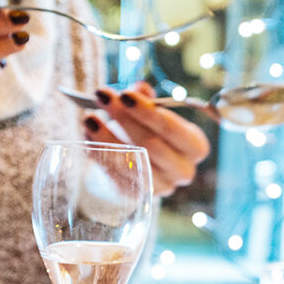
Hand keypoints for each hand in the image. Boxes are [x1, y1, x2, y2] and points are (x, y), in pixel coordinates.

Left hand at [81, 82, 210, 195]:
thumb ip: (147, 99)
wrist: (140, 163)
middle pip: (151, 145)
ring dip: (107, 138)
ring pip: (131, 162)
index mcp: (195, 146)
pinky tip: (88, 136)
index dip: (147, 111)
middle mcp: (183, 170)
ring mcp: (161, 187)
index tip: (124, 94)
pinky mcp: (138, 195)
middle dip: (124, 119)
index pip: (172, 129)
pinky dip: (100, 153)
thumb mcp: (152, 112)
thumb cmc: (149, 130)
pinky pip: (116, 175)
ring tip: (90, 118)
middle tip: (102, 98)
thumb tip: (139, 88)